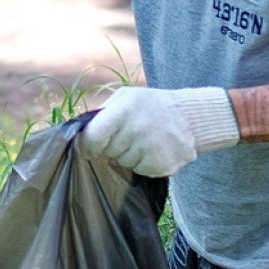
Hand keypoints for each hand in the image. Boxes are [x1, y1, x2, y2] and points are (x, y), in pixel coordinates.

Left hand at [83, 86, 238, 176]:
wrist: (190, 116)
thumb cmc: (150, 105)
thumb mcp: (126, 98)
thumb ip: (102, 114)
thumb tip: (78, 135)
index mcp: (124, 110)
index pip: (94, 137)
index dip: (88, 145)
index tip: (90, 147)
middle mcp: (137, 130)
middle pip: (109, 152)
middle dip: (113, 146)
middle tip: (129, 134)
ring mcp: (151, 149)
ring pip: (124, 162)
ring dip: (130, 155)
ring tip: (145, 139)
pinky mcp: (164, 165)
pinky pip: (141, 170)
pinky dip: (145, 163)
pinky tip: (155, 149)